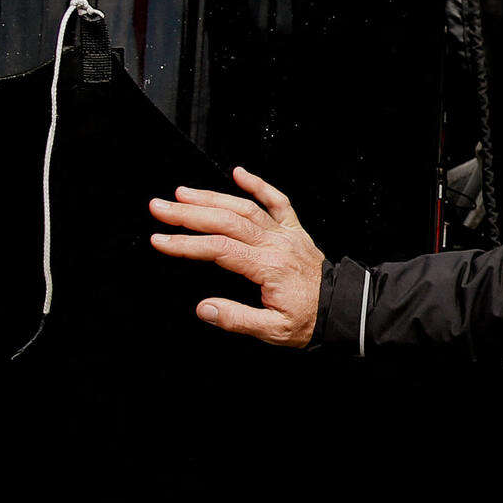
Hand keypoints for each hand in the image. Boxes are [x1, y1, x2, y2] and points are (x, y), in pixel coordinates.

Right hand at [147, 167, 324, 346]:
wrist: (343, 307)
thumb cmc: (310, 319)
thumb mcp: (273, 330)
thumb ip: (237, 318)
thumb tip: (204, 308)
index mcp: (268, 267)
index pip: (219, 248)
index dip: (186, 243)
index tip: (160, 240)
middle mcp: (275, 244)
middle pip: (226, 221)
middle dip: (189, 213)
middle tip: (158, 207)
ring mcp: (285, 233)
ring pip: (245, 207)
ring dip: (212, 197)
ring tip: (182, 193)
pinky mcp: (295, 230)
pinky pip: (278, 201)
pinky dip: (258, 184)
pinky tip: (238, 172)